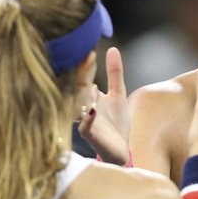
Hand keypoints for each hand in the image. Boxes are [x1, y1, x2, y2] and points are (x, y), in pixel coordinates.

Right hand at [77, 46, 130, 164]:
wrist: (121, 150)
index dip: (85, 65)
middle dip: (79, 77)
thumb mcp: (118, 94)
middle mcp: (81, 107)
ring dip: (82, 97)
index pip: (82, 77)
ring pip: (77, 107)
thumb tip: (112, 48)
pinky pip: (84, 126)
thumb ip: (114, 73)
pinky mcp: (89, 135)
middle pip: (76, 90)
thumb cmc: (116, 123)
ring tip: (87, 85)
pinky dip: (87, 118)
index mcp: (87, 95)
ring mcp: (83, 121)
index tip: (89, 51)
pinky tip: (92, 110)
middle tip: (83, 63)